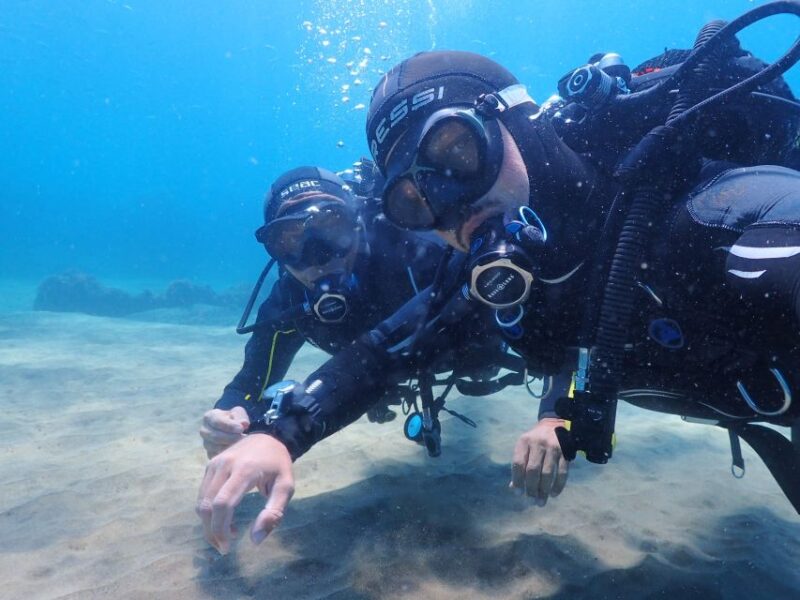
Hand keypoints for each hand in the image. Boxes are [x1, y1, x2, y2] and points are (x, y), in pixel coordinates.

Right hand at [196, 433, 294, 553]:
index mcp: (245, 470)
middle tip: (224, 547)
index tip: (228, 546)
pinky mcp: (210, 464)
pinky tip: (223, 518)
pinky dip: (208, 510)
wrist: (268, 436)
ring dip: (208, 523)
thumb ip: (273, 512)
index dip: (220, 528)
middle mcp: (225, 465)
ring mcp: (215, 463)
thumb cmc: (278, 464)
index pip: (223, 503)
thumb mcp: (286, 487)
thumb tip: (255, 540)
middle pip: (207, 504)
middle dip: (211, 531)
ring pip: (201, 500)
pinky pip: (202, 493)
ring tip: (227, 534)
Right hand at [199, 407, 249, 457]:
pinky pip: (217, 456)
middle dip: (231, 438)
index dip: (229, 426)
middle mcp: (204, 430)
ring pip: (216, 448)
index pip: (217, 421)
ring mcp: (206, 443)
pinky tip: (237, 451)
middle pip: (215, 436)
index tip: (241, 429)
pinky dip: (227, 454)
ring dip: (230, 447)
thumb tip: (244, 423)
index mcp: (209, 417)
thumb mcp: (238, 413)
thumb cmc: (234, 419)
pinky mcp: (210, 454)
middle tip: (243, 438)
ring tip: (242, 444)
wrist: (231, 429)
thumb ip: (240, 416)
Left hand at [510, 418, 569, 504]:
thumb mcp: (525, 447)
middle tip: (531, 500)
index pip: (518, 463)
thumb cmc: (535, 441)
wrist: (555, 424)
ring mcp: (553, 447)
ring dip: (544, 490)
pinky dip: (558, 485)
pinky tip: (553, 494)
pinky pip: (562, 472)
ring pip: (547, 473)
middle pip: (532, 470)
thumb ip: (520, 465)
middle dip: (531, 488)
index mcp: (524, 441)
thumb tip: (514, 488)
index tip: (518, 493)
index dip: (517, 480)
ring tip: (541, 501)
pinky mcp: (566, 452)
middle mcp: (538, 443)